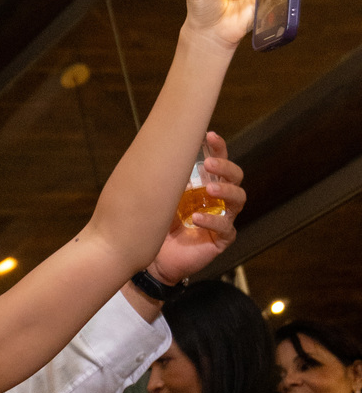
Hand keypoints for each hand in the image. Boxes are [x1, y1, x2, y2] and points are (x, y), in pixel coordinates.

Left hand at [147, 130, 243, 284]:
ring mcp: (223, 218)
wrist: (153, 257)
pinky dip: (211, 221)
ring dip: (225, 190)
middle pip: (236, 177)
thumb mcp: (164, 196)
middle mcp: (219, 199)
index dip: (218, 147)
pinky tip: (197, 218)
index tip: (209, 135)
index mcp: (207, 184)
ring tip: (209, 188)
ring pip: (238, 199)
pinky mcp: (222, 239)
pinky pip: (225, 227)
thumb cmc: (159, 223)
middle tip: (209, 163)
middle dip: (225, 167)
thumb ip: (168, 177)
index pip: (219, 161)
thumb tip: (162, 148)